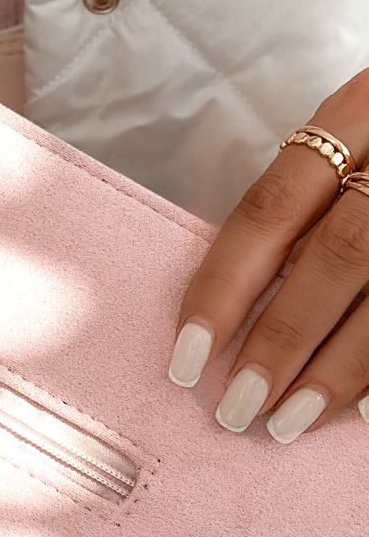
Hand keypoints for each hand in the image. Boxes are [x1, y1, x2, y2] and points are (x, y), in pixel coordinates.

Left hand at [169, 73, 368, 439]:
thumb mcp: (348, 142)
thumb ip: (301, 207)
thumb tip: (226, 308)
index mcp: (356, 115)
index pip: (270, 210)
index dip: (222, 287)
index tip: (185, 356)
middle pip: (333, 257)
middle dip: (280, 340)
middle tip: (235, 406)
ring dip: (334, 369)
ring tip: (286, 422)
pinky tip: (361, 411)